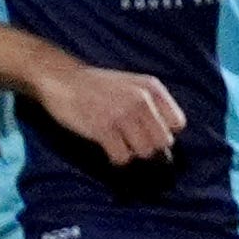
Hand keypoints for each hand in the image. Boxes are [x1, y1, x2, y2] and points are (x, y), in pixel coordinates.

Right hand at [23, 57, 181, 164]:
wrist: (61, 78)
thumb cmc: (96, 86)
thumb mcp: (132, 85)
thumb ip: (151, 103)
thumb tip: (165, 133)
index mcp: (152, 88)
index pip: (177, 124)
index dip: (163, 133)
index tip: (148, 134)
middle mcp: (142, 100)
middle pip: (162, 141)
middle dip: (150, 147)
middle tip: (133, 145)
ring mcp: (123, 114)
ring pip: (145, 151)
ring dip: (133, 154)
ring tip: (121, 147)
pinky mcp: (103, 128)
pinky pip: (122, 156)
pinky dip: (118, 160)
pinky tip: (110, 152)